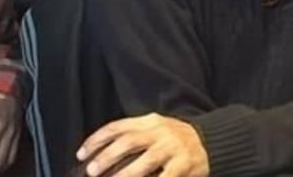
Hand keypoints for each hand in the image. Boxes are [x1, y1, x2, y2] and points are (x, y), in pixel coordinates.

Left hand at [76, 113, 208, 176]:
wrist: (210, 141)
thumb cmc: (175, 138)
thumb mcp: (155, 128)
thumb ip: (134, 134)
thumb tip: (101, 153)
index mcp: (149, 121)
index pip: (117, 127)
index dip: (96, 140)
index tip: (81, 154)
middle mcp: (160, 132)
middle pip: (128, 142)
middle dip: (106, 157)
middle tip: (92, 170)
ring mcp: (173, 149)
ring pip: (145, 162)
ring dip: (125, 175)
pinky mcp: (184, 165)